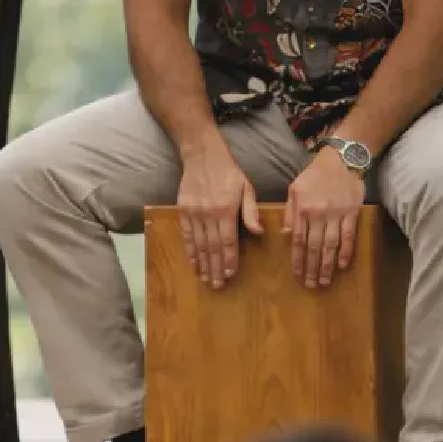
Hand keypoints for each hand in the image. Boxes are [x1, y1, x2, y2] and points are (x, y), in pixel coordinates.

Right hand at [176, 142, 261, 289]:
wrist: (202, 156)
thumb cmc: (229, 173)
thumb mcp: (247, 189)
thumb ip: (251, 212)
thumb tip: (259, 232)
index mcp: (227, 210)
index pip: (228, 241)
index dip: (229, 259)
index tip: (229, 274)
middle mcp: (209, 214)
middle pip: (212, 247)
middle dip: (215, 267)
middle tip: (216, 285)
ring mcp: (194, 213)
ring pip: (198, 244)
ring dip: (202, 263)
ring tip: (205, 278)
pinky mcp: (183, 211)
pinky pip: (187, 235)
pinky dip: (190, 251)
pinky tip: (193, 262)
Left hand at [284, 145, 365, 289]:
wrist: (341, 160)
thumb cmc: (314, 174)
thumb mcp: (294, 189)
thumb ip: (290, 212)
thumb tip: (287, 234)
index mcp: (302, 210)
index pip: (298, 240)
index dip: (298, 259)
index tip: (297, 274)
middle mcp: (318, 215)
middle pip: (314, 247)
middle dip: (311, 268)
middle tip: (311, 285)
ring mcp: (336, 215)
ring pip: (330, 245)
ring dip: (327, 265)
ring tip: (324, 281)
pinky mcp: (352, 213)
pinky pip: (349, 236)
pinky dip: (346, 252)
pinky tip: (342, 265)